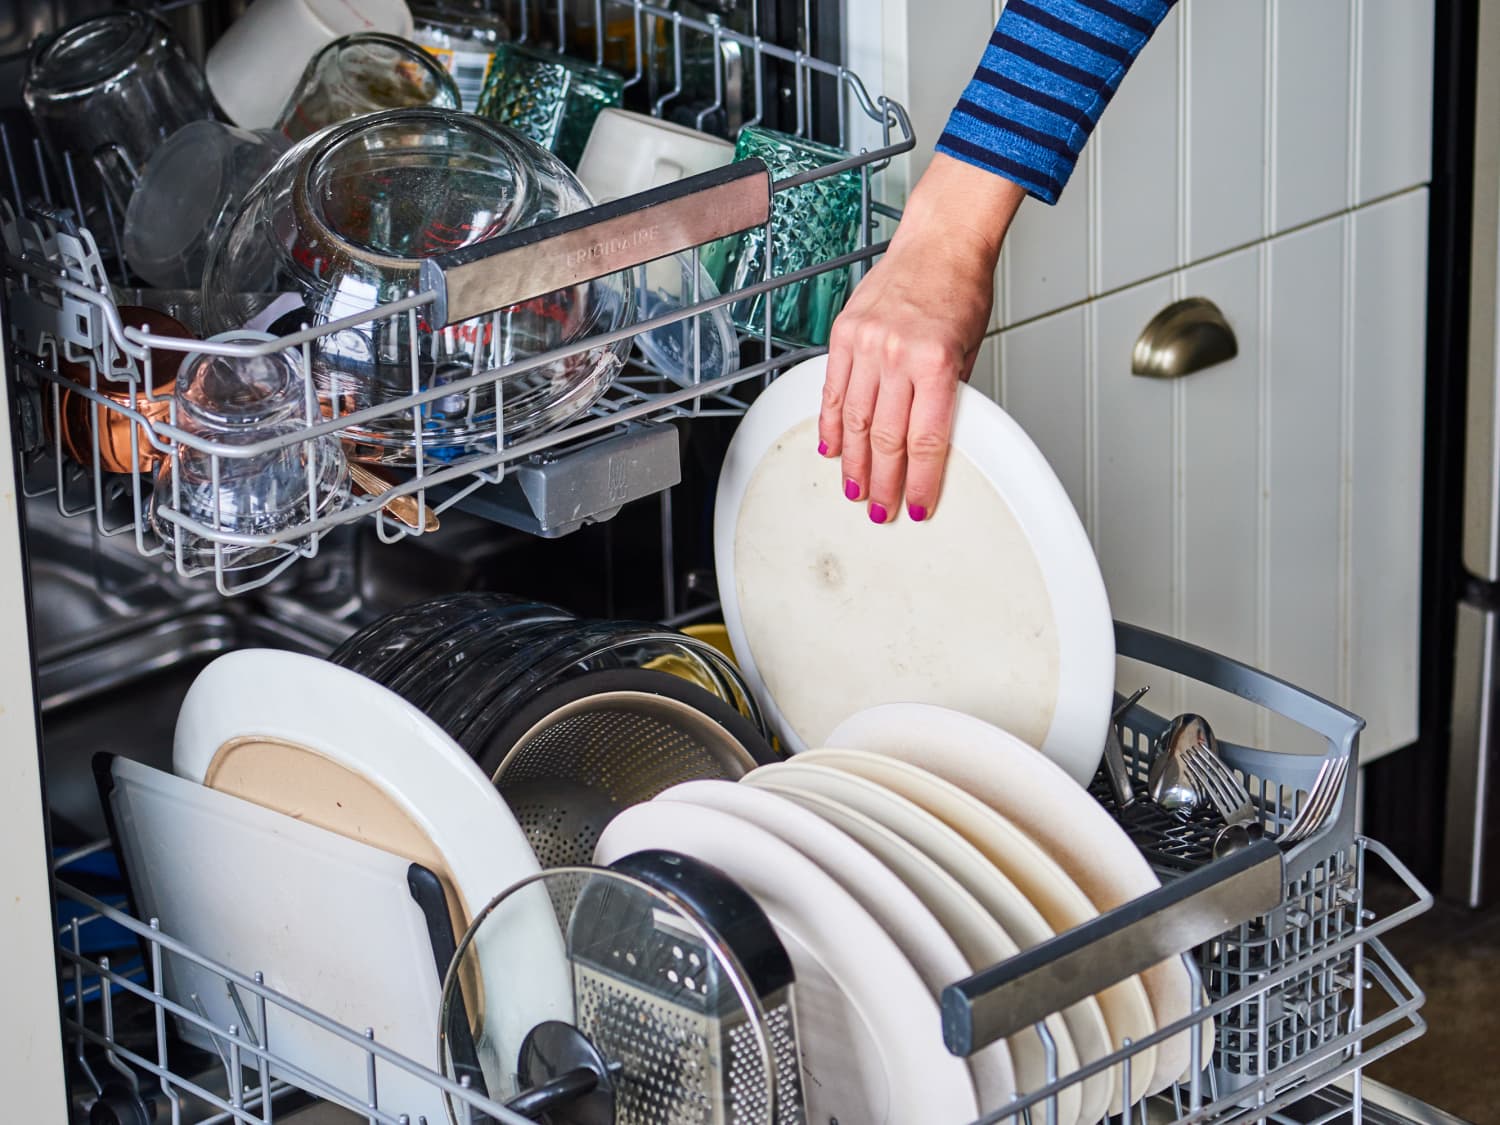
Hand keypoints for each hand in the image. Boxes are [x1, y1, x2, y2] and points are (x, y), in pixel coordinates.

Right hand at [819, 154, 1022, 522]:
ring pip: (855, 420)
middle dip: (883, 482)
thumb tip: (930, 442)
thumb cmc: (960, 289)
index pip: (926, 440)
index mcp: (936, 361)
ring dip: (854, 462)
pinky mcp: (844, 333)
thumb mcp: (967, 350)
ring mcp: (866, 343)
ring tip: (855, 489)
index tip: (918, 505)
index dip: (921, 481)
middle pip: (886, 438)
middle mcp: (897, 353)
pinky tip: (833, 447)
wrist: (940, 241)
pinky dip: (832, 423)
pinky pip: (834, 389)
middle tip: (881, 509)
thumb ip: (945, 396)